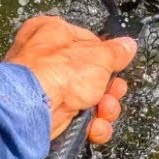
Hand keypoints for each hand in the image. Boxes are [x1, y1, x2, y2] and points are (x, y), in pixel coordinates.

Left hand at [3, 15, 136, 143]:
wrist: (32, 110)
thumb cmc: (56, 73)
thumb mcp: (100, 55)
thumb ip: (116, 51)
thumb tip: (127, 46)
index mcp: (53, 33)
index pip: (89, 43)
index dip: (107, 57)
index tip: (118, 66)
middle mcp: (46, 60)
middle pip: (92, 75)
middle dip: (109, 89)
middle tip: (114, 92)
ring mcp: (47, 90)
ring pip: (88, 100)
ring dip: (104, 109)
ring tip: (104, 110)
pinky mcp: (49, 115)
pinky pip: (79, 120)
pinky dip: (91, 126)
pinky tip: (94, 126)